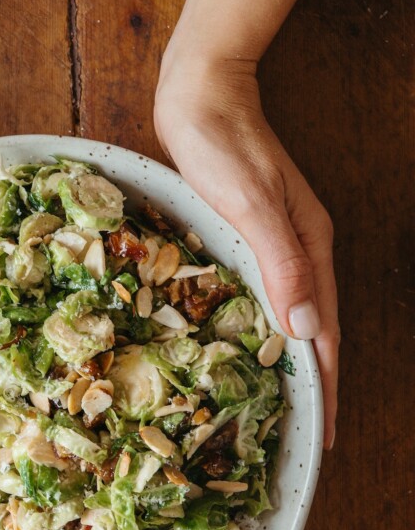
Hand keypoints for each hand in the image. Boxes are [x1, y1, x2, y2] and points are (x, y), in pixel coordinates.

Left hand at [154, 54, 337, 448]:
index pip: (325, 334)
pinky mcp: (253, 234)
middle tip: (313, 434)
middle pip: (317, 330)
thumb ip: (283, 264)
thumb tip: (307, 328)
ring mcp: (279, 242)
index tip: (327, 434)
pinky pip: (272, 295)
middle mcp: (302, 250)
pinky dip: (272, 329)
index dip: (327, 387)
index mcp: (309, 248)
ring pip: (296, 315)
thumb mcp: (253, 205)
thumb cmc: (221, 145)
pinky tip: (258, 343)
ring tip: (290, 403)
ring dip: (297, 361)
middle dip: (319, 385)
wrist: (202, 94)